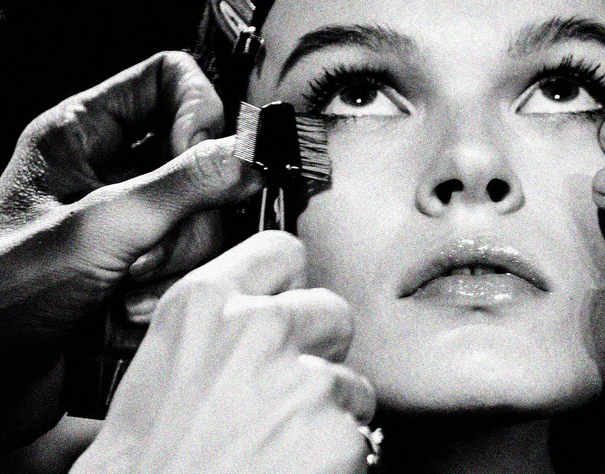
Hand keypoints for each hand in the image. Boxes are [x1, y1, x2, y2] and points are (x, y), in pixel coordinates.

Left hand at [0, 52, 261, 447]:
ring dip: (177, 263)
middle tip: (148, 246)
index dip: (199, 110)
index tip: (204, 154)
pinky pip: (199, 264)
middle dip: (187, 215)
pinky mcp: (148, 270)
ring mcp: (135, 223)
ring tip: (128, 289)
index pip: (171, 79)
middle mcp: (114, 171)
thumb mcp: (96, 229)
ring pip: (208, 219)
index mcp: (83, 134)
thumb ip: (179, 187)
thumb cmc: (2, 296)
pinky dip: (171, 292)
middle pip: (203, 161)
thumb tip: (247, 157)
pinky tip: (129, 311)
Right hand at [71, 231, 374, 473]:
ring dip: (327, 411)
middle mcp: (259, 328)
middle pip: (333, 311)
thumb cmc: (144, 463)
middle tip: (281, 395)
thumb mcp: (158, 368)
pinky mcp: (339, 435)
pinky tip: (291, 469)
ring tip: (276, 444)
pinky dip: (337, 456)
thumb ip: (216, 329)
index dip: (288, 287)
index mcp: (204, 304)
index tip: (287, 307)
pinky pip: (360, 435)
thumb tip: (262, 309)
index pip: (281, 251)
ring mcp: (305, 381)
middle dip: (318, 350)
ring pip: (350, 381)